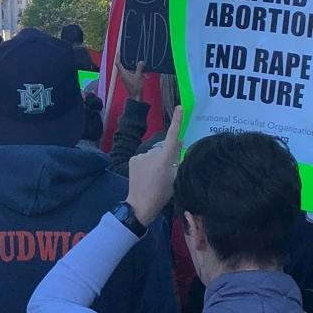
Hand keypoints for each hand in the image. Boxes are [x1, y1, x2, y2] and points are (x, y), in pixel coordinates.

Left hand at [119, 59, 146, 101]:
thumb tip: (141, 61)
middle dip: (131, 62)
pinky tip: (145, 75)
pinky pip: (134, 74)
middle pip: (125, 65)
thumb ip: (139, 68)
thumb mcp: (139, 76)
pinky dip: (139, 73)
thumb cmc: (135, 88)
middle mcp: (124, 74)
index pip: (118, 63)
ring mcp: (127, 77)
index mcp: (123, 73)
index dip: (118, 57)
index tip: (119, 52)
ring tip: (144, 70)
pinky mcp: (130, 79)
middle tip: (134, 56)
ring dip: (138, 69)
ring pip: (131, 70)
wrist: (136, 97)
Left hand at [127, 106, 181, 225]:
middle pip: (163, 148)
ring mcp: (141, 155)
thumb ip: (177, 159)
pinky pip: (144, 157)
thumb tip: (179, 143)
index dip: (177, 121)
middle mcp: (152, 153)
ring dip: (155, 160)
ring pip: (153, 153)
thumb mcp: (176, 178)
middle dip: (166, 154)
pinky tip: (145, 175)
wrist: (140, 204)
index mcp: (164, 159)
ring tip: (154, 176)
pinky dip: (146, 163)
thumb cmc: (162, 194)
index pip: (173, 136)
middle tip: (165, 172)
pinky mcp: (133, 159)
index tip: (180, 108)